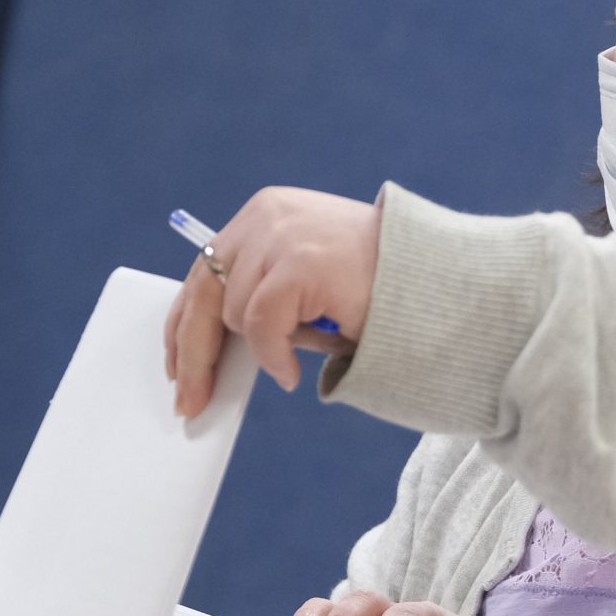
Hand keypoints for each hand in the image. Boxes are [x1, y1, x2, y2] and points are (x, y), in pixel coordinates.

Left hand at [163, 187, 378, 417]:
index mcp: (266, 214)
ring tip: (316, 341)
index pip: (205, 270)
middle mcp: (266, 216)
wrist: (440, 279)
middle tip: (188, 401)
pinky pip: (260, 327)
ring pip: (236, 316)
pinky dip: (274, 357)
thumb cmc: (382, 286)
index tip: (176, 364)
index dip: (184, 322)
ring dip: (269, 345)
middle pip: (202, 293)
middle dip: (192, 355)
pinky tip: (291, 373)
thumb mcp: (308, 280)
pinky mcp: (297, 263)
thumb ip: (264, 292)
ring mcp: (280, 236)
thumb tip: (217, 349)